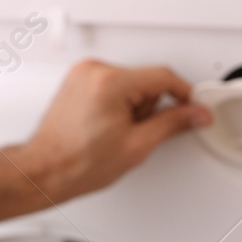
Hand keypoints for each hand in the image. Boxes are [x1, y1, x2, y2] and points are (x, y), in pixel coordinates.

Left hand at [11, 60, 211, 202]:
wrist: (45, 171)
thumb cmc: (78, 163)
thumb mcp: (137, 145)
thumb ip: (172, 124)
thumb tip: (195, 114)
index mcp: (110, 82)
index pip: (163, 77)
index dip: (185, 94)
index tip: (194, 107)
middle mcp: (94, 70)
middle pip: (146, 81)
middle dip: (148, 108)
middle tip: (132, 134)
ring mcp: (82, 74)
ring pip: (130, 84)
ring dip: (131, 107)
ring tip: (113, 133)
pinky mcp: (77, 81)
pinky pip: (112, 86)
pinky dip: (116, 104)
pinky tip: (104, 126)